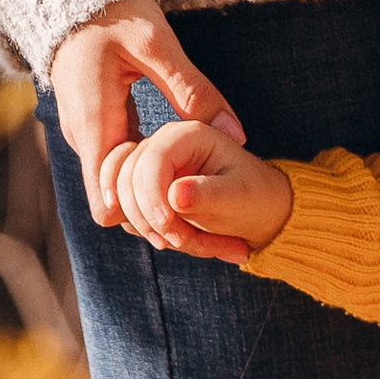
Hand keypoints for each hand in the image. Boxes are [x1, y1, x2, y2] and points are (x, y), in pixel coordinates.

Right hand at [50, 0, 242, 230]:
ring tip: (202, 207)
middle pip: (116, 206)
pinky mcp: (99, 128)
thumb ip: (194, 91)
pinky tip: (182, 177)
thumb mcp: (157, 45)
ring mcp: (90, 136)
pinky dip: (148, 178)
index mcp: (94, 125)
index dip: (145, 219)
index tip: (186, 218)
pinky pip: (119, 168)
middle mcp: (86, 140)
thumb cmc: (115, 14)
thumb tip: (236, 134)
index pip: (108, 204)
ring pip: (118, 189)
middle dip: (156, 218)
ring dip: (154, 199)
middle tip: (208, 227)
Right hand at [97, 117, 294, 261]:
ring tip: (201, 244)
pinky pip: (125, 215)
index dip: (152, 198)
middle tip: (185, 242)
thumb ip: (208, 193)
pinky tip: (189, 241)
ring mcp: (144, 166)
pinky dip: (150, 234)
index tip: (168, 230)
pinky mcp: (137, 189)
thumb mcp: (240, 195)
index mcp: (185, 135)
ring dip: (152, 232)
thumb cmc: (255, 196)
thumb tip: (175, 196)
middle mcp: (159, 145)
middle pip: (125, 182)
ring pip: (121, 203)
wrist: (258, 211)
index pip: (148, 161)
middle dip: (151, 221)